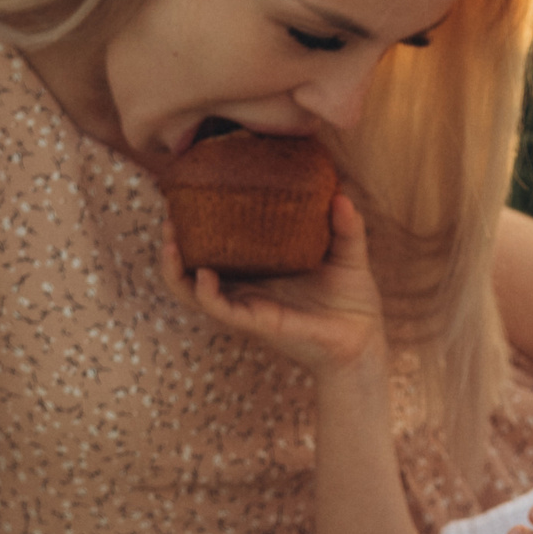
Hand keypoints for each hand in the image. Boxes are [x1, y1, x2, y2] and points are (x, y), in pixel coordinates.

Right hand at [167, 189, 387, 378]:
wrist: (362, 339)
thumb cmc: (352, 300)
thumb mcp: (348, 255)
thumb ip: (346, 226)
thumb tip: (341, 195)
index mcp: (261, 267)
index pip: (219, 245)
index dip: (198, 226)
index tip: (187, 198)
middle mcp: (246, 285)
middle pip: (193, 266)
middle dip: (174, 245)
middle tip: (169, 217)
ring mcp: (247, 304)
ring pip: (193, 290)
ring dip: (175, 269)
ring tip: (170, 242)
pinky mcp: (254, 321)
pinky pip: (220, 309)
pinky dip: (205, 294)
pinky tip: (202, 275)